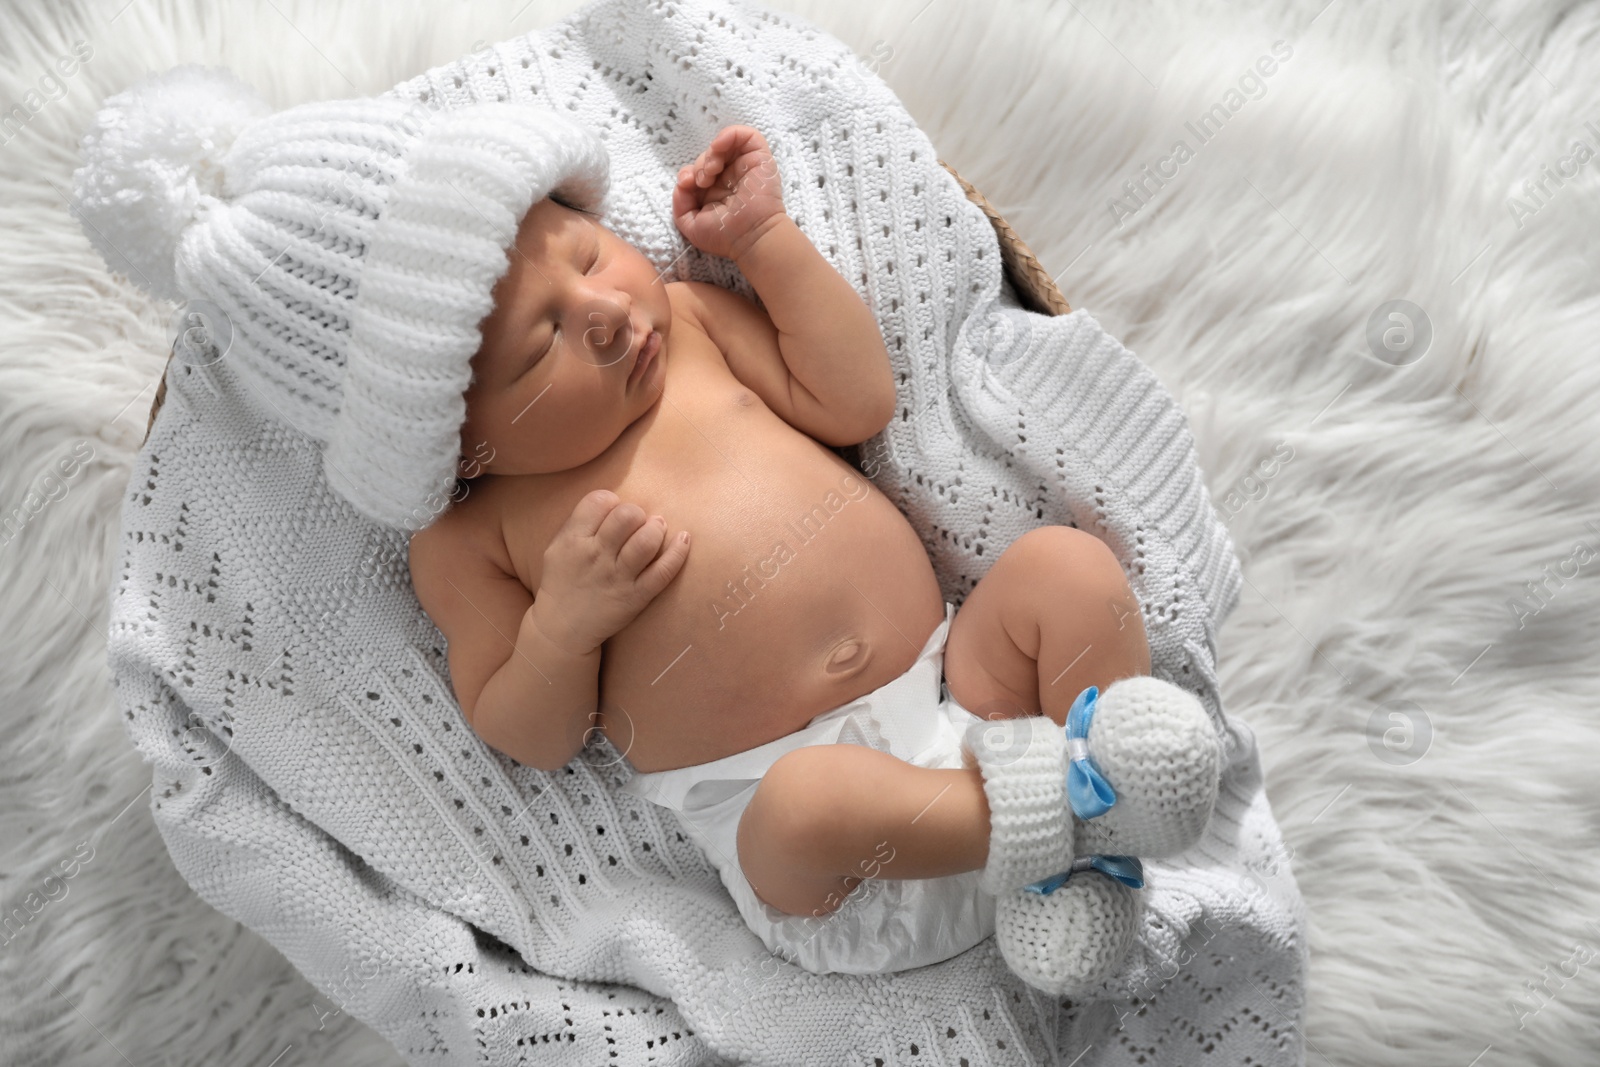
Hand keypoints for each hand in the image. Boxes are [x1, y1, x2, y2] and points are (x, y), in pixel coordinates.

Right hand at [533, 490, 689, 655]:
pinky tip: (684, 540)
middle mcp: (595, 556)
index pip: (600, 501)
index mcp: (573, 539)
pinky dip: (678, 553)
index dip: (613, 502)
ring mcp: (617, 578)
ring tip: (657, 529)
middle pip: (627, 515)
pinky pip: (663, 572)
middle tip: (638, 522)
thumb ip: (582, 522)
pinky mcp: (635, 597)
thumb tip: (615, 500)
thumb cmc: (563, 580)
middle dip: (637, 513)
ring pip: (646, 541)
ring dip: (657, 529)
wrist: (561, 627)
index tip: (615, 512)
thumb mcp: (559, 546)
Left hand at [673, 125, 786, 260]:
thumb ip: (680, 204)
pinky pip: (745, 134)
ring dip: (711, 153)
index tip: (688, 184)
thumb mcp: (691, 225)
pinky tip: (718, 147)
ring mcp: (745, 166)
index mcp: (716, 190)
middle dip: (699, 165)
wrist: (751, 237)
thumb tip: (682, 183)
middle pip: (708, 156)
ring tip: (711, 171)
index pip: (697, 170)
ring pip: (724, 144)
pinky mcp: (759, 158)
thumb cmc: (725, 236)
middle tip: (703, 181)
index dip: (688, 173)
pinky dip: (728, 135)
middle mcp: (730, 176)